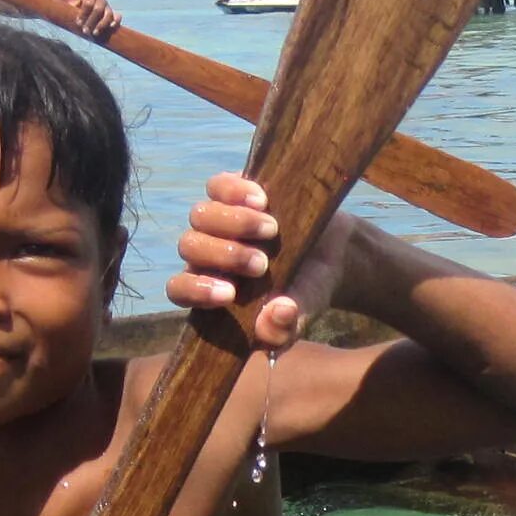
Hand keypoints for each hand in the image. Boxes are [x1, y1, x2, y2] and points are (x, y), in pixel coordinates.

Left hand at [64, 0, 121, 38]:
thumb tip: (72, 5)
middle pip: (98, 9)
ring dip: (101, 25)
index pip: (88, 3)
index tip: (78, 23)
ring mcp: (108, 7)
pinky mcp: (113, 15)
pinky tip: (111, 27)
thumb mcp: (74, 5)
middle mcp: (101, 0)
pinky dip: (116, 21)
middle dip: (91, 21)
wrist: (89, 8)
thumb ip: (72, 5)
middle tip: (84, 31)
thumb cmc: (78, 8)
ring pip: (108, 14)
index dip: (83, 13)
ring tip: (94, 33)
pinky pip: (117, 17)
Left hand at [166, 174, 356, 351]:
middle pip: (188, 246)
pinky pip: (217, 185)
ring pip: (199, 214)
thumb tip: (273, 318)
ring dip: (234, 223)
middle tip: (262, 265)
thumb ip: (285, 330)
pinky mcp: (236, 191)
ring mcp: (220, 219)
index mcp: (213, 287)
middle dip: (224, 256)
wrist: (335, 253)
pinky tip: (263, 200)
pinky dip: (235, 191)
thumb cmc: (308, 290)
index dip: (195, 290)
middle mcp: (208, 252)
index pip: (180, 288)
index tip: (230, 294)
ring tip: (272, 231)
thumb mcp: (303, 313)